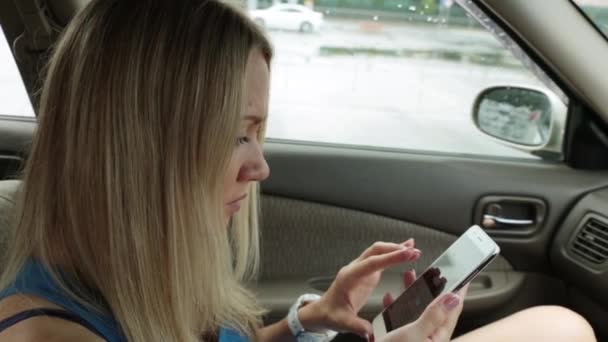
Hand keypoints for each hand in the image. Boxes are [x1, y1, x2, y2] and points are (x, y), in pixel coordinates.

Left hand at [300, 239, 420, 337]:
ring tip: (412, 247)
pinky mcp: (366, 274)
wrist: (322, 311)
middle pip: (376, 251)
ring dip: (395, 249)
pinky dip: (392, 254)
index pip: (372, 262)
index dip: (390, 257)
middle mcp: (355, 269)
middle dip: (395, 249)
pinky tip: (403, 251)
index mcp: (350, 277)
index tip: (406, 254)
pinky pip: (380, 260)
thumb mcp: (341, 322)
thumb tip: (369, 332)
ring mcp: (361, 270)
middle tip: (414, 252)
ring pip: (378, 252)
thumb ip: (355, 325)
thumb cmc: (330, 314)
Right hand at [380, 269, 467, 341]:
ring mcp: (415, 339)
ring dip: (414, 293)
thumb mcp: (415, 334)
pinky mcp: (402, 340)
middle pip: (436, 307)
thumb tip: (453, 297)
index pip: (453, 308)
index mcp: (437, 336)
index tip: (464, 274)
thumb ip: (434, 315)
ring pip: (418, 311)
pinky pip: (402, 319)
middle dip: (434, 287)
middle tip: (435, 271)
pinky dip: (397, 306)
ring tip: (410, 278)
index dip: (459, 289)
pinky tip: (390, 298)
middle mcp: (429, 338)